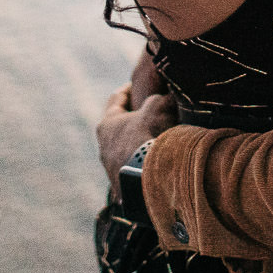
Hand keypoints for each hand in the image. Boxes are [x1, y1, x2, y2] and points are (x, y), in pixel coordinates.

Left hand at [97, 53, 176, 199]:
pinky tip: (158, 165)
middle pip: (119, 128)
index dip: (128, 90)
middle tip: (149, 115)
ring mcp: (111, 170)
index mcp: (107, 124)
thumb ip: (161, 98)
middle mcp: (104, 147)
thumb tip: (169, 95)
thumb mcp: (158, 107)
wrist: (148, 179)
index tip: (135, 84)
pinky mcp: (122, 188)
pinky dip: (144, 166)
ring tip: (157, 142)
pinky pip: (134, 171)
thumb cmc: (149, 137)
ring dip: (138, 145)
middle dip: (134, 120)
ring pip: (125, 151)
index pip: (116, 100)